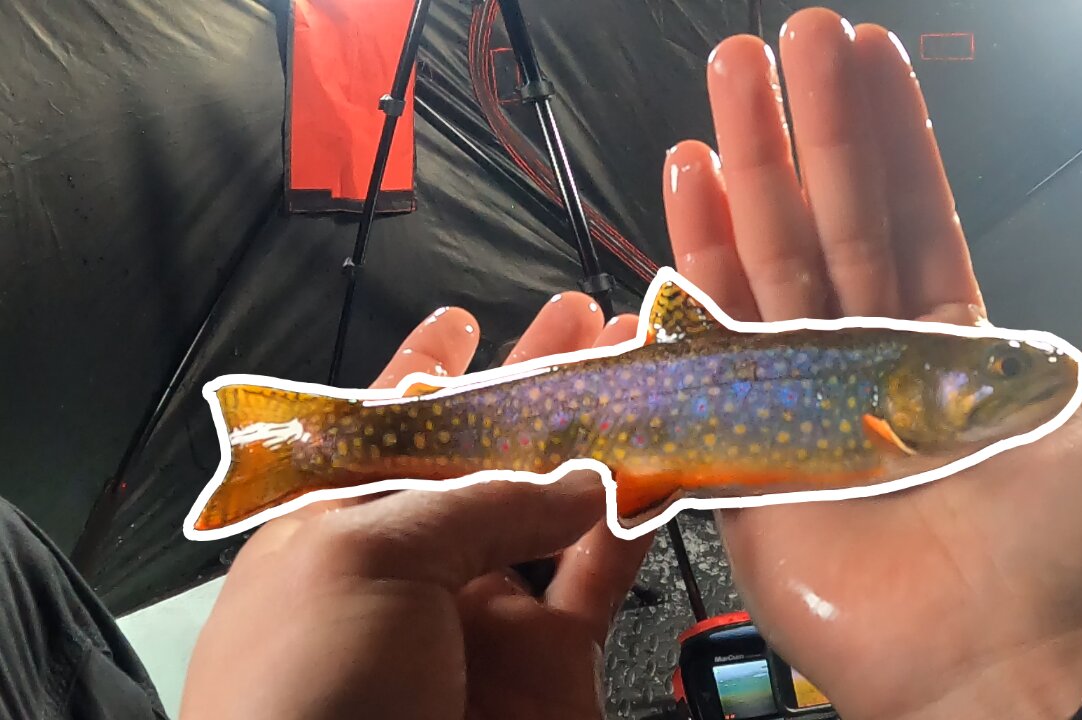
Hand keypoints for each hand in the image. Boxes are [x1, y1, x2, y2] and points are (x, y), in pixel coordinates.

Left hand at [181, 295, 652, 719]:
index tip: (462, 317)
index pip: (383, 430)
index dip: (425, 370)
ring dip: (599, 438)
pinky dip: (634, 521)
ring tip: (639, 368)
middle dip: (532, 384)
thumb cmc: (309, 691)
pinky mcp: (549, 661)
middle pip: (484, 454)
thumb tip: (575, 473)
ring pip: (552, 507)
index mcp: (334, 528)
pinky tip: (663, 465)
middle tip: (582, 319)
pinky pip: (599, 574)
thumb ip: (476, 501)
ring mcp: (484, 613)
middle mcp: (412, 564)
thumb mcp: (367, 561)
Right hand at [662, 10, 1081, 719]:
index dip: (893, 136)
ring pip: (770, 262)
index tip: (872, 53)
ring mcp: (802, 395)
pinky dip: (698, 262)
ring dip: (749, 167)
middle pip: (832, 222)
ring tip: (731, 79)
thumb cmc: (1059, 550)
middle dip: (810, 126)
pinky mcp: (746, 442)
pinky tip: (685, 184)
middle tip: (785, 37)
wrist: (988, 665)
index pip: (914, 216)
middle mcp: (868, 360)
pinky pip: (716, 340)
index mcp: (950, 348)